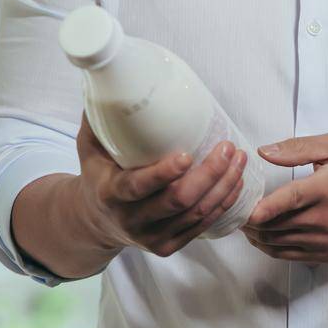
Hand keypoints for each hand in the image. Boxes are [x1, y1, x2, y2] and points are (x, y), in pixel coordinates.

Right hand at [75, 114, 248, 258]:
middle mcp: (131, 220)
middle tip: (227, 147)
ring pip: (197, 214)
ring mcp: (151, 238)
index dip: (165, 173)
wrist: (94, 220)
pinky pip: (202, 226)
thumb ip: (100, 119)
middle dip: (210, 174)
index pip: (139, 186)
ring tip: (239, 158)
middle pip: (179, 200)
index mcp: (110, 194)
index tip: (188, 154)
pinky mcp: (167, 247)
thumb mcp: (88, 147)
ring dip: (224, 186)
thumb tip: (112, 79)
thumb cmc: (97, 173)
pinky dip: (224, 203)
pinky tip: (236, 182)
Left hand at [243, 132, 327, 264]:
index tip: (247, 210)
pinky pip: (288, 255)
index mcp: (327, 189)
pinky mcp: (325, 253)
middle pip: (278, 224)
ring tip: (241, 220)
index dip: (267, 207)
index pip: (291, 200)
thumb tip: (264, 151)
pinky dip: (269, 246)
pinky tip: (260, 235)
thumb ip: (298, 148)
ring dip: (256, 234)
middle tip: (232, 207)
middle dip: (250, 219)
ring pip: (279, 242)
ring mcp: (325, 240)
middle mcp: (325, 219)